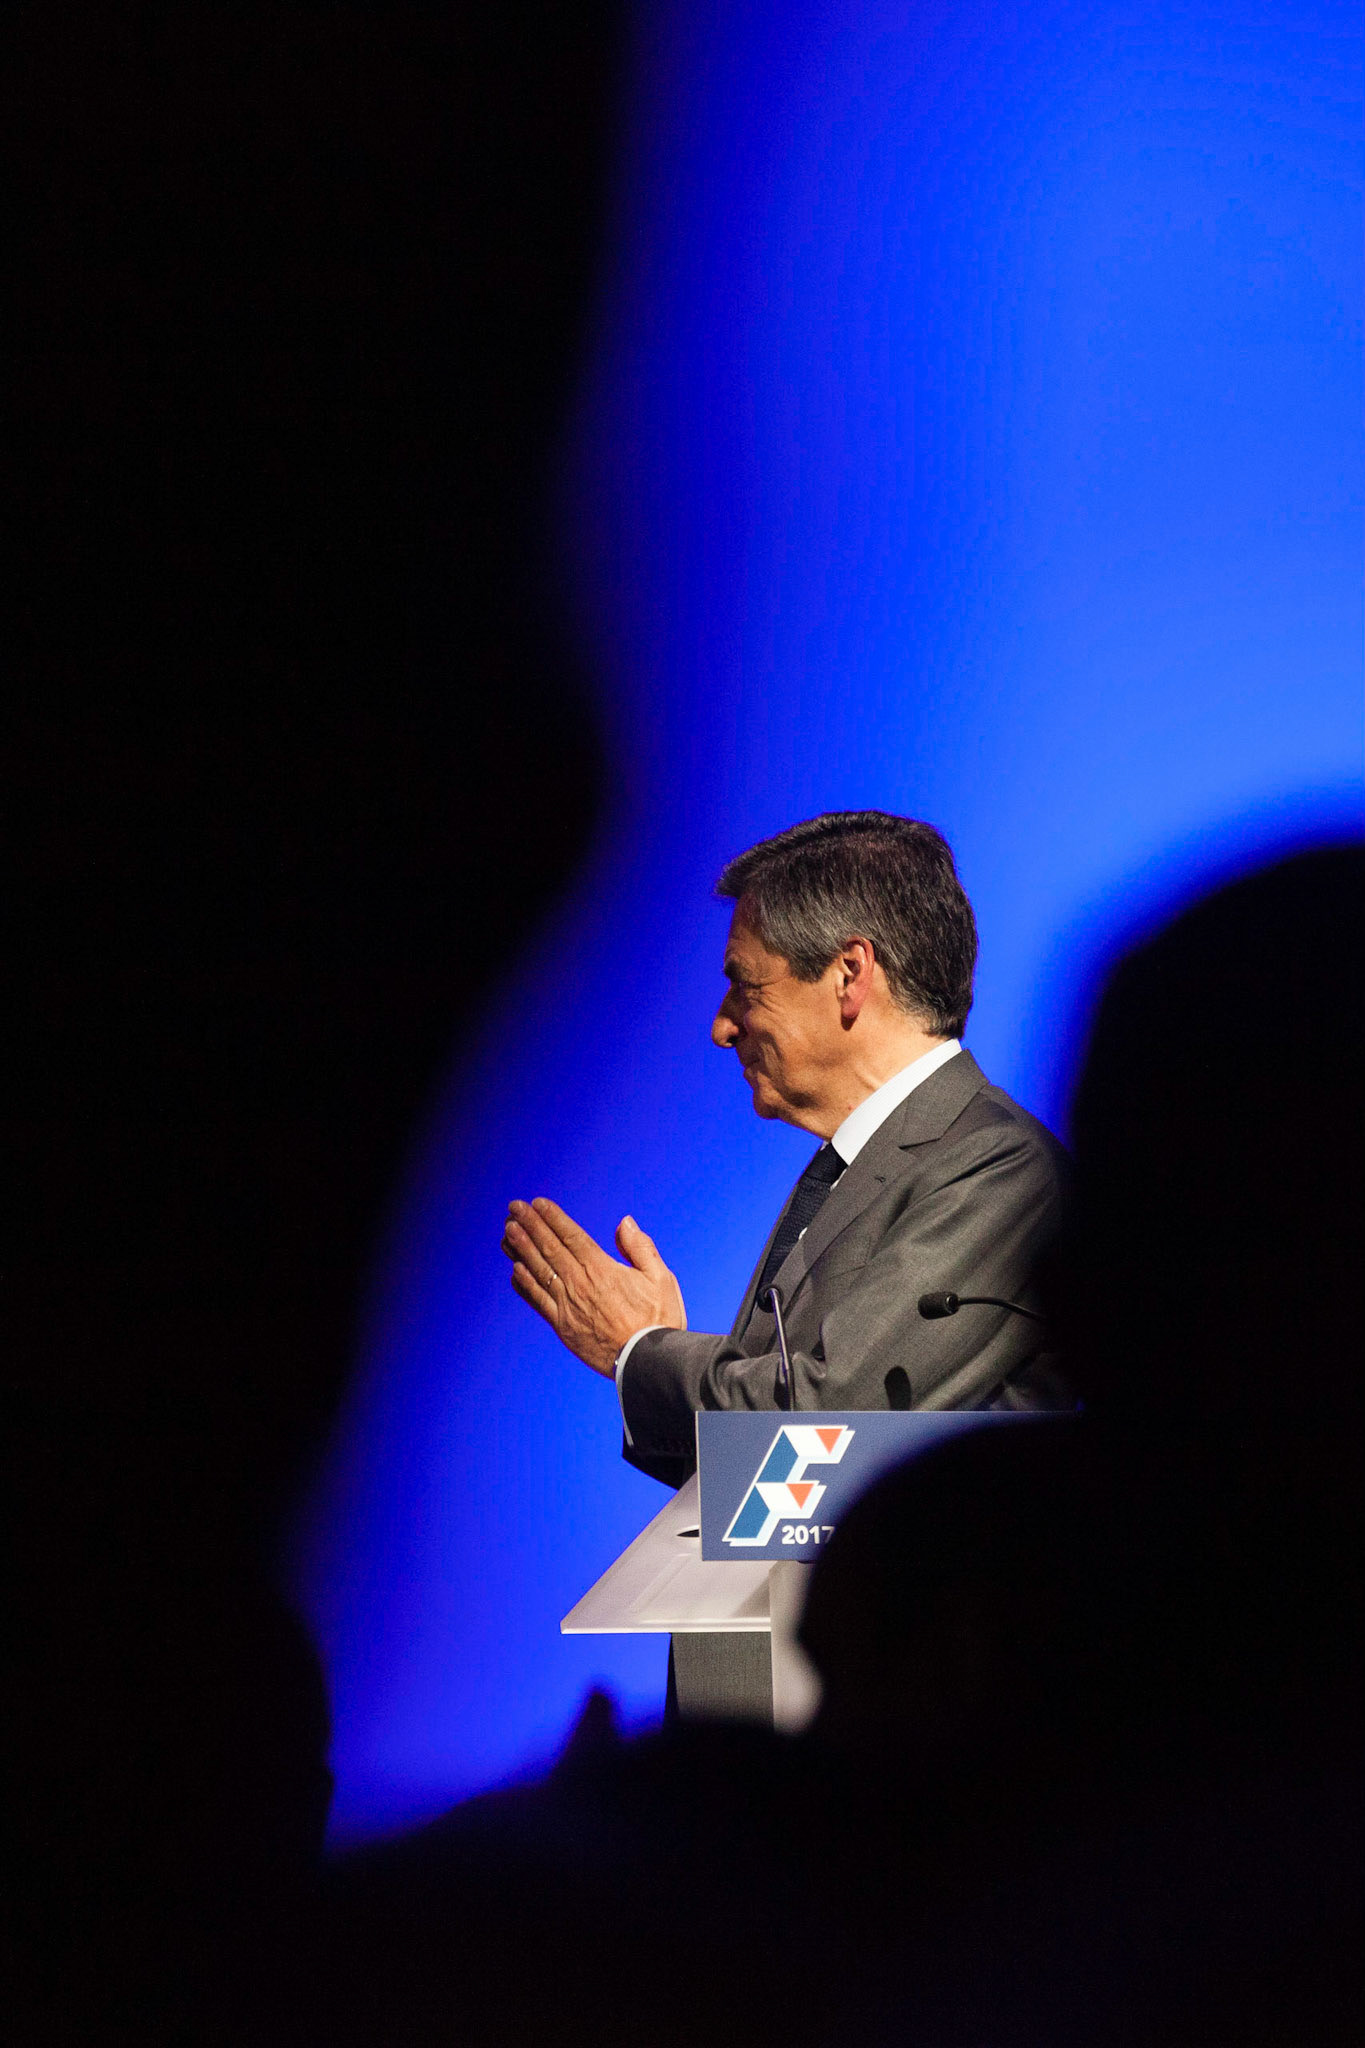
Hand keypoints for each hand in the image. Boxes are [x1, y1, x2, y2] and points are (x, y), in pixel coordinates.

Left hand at [501, 1198, 685, 1375]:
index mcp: (602, 1269)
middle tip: (513, 1208)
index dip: (552, 1218)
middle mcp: (579, 1285)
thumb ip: (640, 1248)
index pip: (571, 1236)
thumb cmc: (659, 1321)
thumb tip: (624, 1223)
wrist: (648, 1364)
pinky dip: (525, 1284)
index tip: (537, 1203)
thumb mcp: (661, 1278)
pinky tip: (515, 1271)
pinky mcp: (563, 1327)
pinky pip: (538, 1301)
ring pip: (538, 1271)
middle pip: (549, 1248)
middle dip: (530, 1225)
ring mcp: (568, 1306)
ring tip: (507, 1231)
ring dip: (521, 1249)